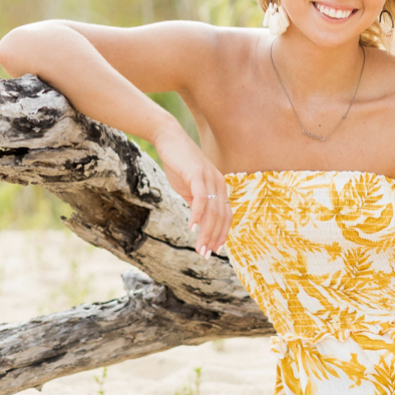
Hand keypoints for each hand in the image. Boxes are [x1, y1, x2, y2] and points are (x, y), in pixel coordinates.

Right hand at [152, 127, 228, 255]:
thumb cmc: (179, 164)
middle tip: (204, 255)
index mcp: (220, 188)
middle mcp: (219, 183)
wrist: (169, 139)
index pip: (226, 216)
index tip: (214, 251)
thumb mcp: (190, 188)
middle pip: (221, 217)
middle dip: (213, 238)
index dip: (221, 234)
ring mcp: (210, 178)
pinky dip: (197, 215)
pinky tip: (191, 228)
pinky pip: (201, 199)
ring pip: (212, 212)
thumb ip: (197, 203)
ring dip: (206, 232)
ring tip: (199, 247)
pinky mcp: (197, 174)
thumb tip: (199, 223)